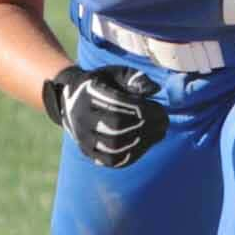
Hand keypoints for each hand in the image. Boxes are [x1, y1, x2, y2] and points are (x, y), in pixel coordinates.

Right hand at [42, 65, 168, 167]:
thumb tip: (154, 90)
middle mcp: (81, 117)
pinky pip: (111, 160)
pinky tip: (146, 144)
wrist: (71, 98)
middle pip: (115, 127)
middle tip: (164, 121)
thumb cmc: (101, 83)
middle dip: (145, 126)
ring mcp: (83, 137)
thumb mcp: (116, 73)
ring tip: (159, 133)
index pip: (116, 104)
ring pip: (113, 147)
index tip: (159, 108)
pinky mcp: (88, 151)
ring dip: (142, 142)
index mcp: (87, 94)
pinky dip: (132, 155)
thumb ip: (135, 78)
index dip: (142, 108)